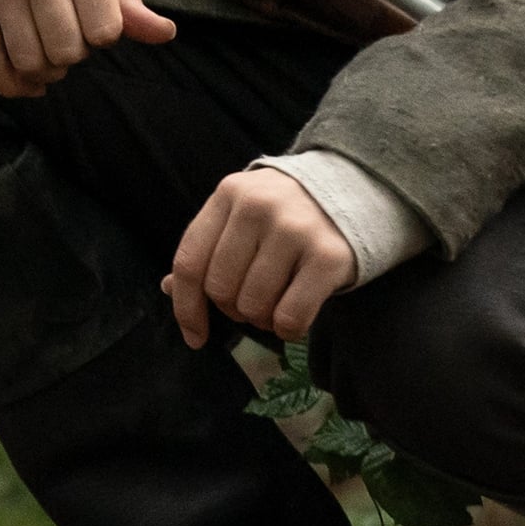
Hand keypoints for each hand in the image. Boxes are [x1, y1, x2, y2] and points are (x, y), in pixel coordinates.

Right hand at [0, 0, 176, 97]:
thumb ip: (128, 1)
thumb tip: (164, 34)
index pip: (104, 30)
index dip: (104, 38)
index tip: (94, 22)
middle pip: (65, 50)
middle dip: (72, 55)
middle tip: (68, 37)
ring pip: (27, 58)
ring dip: (44, 70)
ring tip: (46, 54)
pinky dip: (6, 82)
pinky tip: (23, 83)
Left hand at [168, 167, 354, 344]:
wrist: (356, 189)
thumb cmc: (288, 213)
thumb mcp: (242, 215)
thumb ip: (209, 247)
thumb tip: (168, 288)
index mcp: (228, 194)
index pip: (189, 262)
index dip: (186, 307)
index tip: (194, 336)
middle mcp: (257, 208)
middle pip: (220, 288)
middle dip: (232, 310)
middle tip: (253, 304)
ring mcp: (294, 230)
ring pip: (253, 306)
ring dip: (262, 320)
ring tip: (276, 305)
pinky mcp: (328, 256)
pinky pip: (290, 317)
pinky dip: (288, 330)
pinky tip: (295, 319)